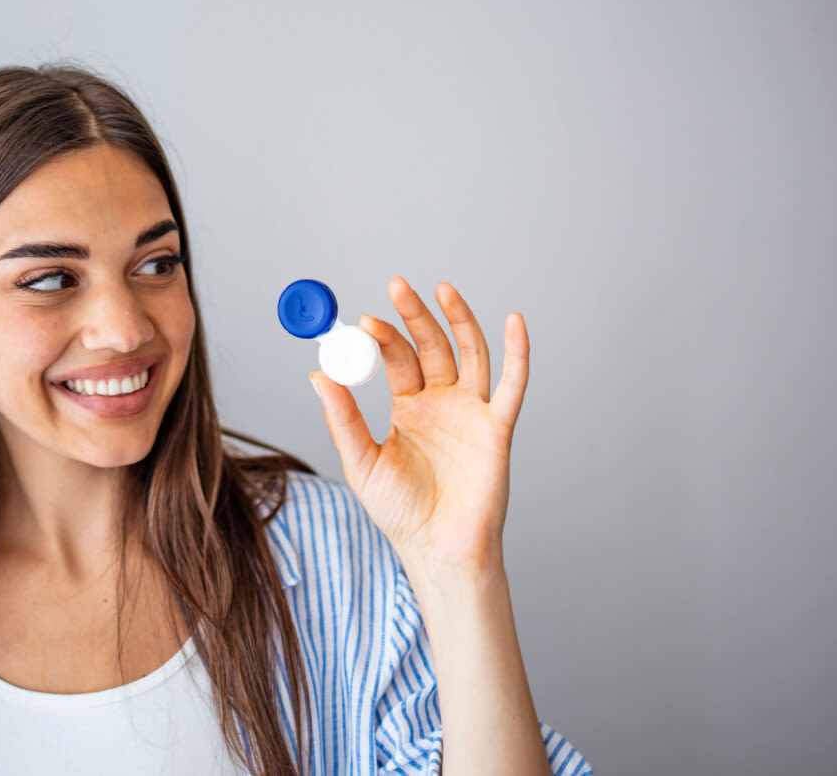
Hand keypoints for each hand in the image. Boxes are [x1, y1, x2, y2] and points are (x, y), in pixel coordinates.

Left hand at [309, 276, 530, 573]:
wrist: (437, 549)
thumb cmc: (400, 513)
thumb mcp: (362, 462)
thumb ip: (343, 418)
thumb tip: (318, 374)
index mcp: (409, 408)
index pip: (397, 359)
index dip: (383, 338)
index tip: (364, 323)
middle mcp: (442, 402)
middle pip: (431, 346)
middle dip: (415, 316)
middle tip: (397, 287)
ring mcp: (471, 412)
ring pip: (470, 353)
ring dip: (459, 319)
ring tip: (442, 289)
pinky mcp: (496, 428)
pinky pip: (511, 385)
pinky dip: (518, 352)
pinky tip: (514, 320)